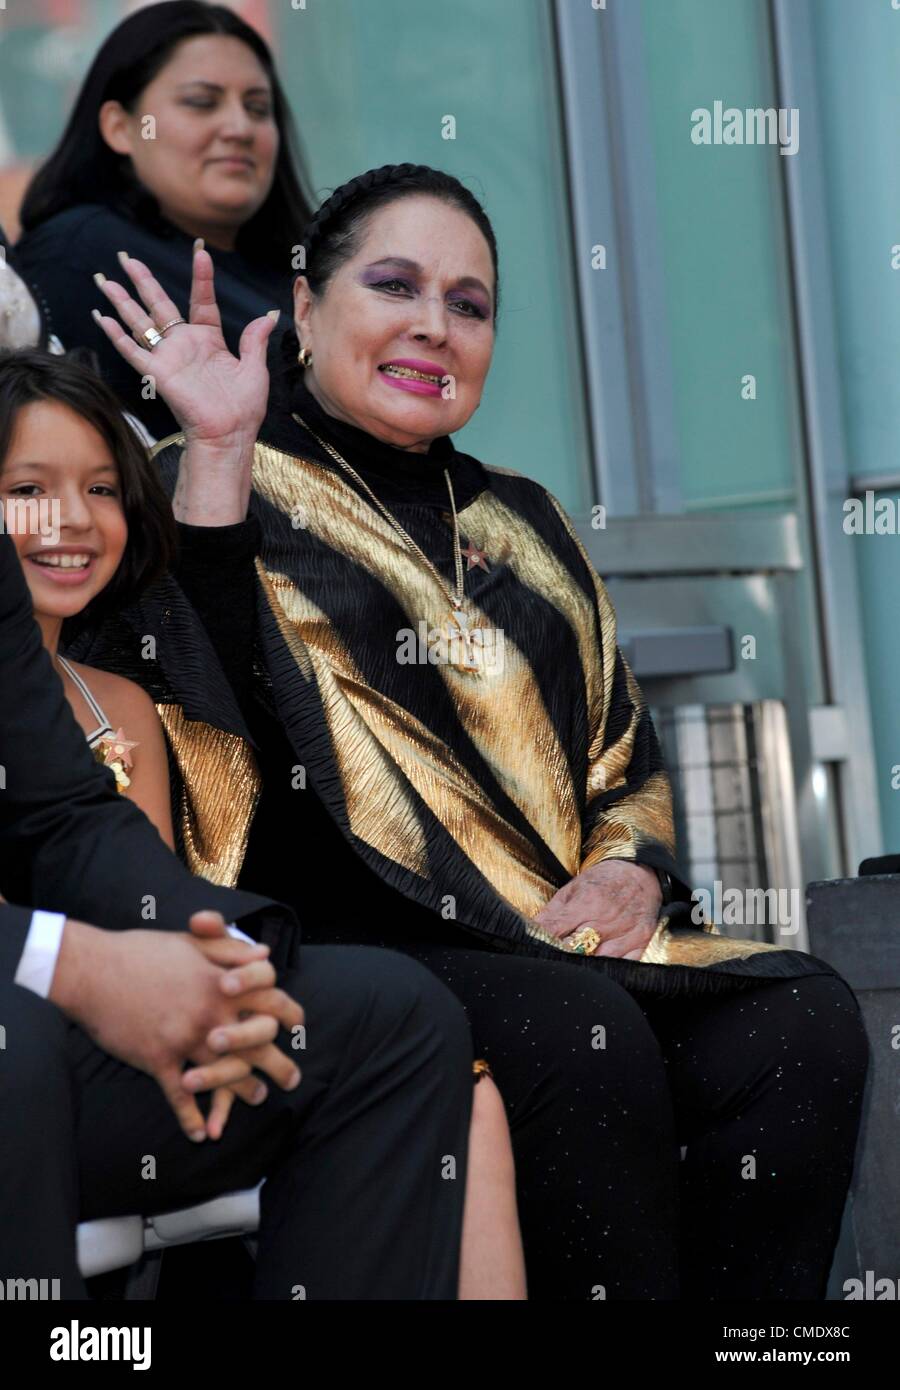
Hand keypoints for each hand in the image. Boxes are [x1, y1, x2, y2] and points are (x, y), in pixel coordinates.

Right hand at [51, 918, 295, 1141]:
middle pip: (258, 1044)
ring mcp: (185, 1039)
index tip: (298, 1026)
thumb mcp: (192, 942)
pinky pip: (180, 1097)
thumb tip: (264, 953)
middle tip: (292, 1080)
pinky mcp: (158, 1059)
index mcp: (221, 983)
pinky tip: (201, 1133)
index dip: (289, 1013)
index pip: (269, 1000)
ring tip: (258, 1098)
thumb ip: (230, 949)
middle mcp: (210, 1013)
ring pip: (226, 1073)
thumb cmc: (141, 951)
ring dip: (243, 1092)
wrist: (93, 969)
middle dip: (279, 1065)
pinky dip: (192, 1117)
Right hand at [91, 243, 276, 451]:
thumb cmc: (244, 407)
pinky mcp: (157, 373)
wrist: (229, 434)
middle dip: (143, 280)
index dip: (201, 278)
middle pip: (159, 304)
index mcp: (209, 340)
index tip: (200, 252)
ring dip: (121, 301)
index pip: (202, 301)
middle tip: (127, 257)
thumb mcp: (255, 368)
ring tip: (104, 278)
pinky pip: (132, 350)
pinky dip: (116, 335)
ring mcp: (169, 357)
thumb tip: (269, 314)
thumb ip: (255, 340)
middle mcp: (185, 344)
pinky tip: (101, 317)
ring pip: (140, 322)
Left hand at [534, 861, 662, 959]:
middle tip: (552, 963)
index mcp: (586, 902)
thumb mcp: (572, 889)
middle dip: (562, 956)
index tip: (533, 950)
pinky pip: (625, 966)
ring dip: (586, 967)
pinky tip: (601, 969)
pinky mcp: (642, 942)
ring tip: (575, 969)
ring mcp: (627, 933)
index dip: (542, 942)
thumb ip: (552, 913)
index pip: (555, 930)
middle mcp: (607, 919)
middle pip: (576, 950)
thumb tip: (530, 931)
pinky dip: (612, 970)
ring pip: (599, 962)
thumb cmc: (603, 881)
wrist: (641, 872)